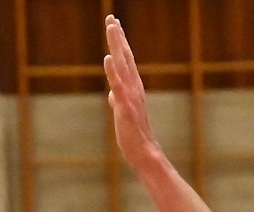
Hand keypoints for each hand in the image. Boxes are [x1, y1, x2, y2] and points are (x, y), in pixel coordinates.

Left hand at [103, 16, 162, 167]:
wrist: (144, 152)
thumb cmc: (134, 134)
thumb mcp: (123, 113)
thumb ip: (118, 100)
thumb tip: (112, 93)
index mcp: (133, 87)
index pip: (126, 60)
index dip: (120, 42)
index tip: (115, 24)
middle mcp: (134, 87)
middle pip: (125, 56)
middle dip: (118, 36)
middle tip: (111, 17)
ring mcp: (130, 95)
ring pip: (122, 65)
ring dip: (117, 45)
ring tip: (112, 28)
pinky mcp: (125, 106)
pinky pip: (118, 85)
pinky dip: (113, 71)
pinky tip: (108, 58)